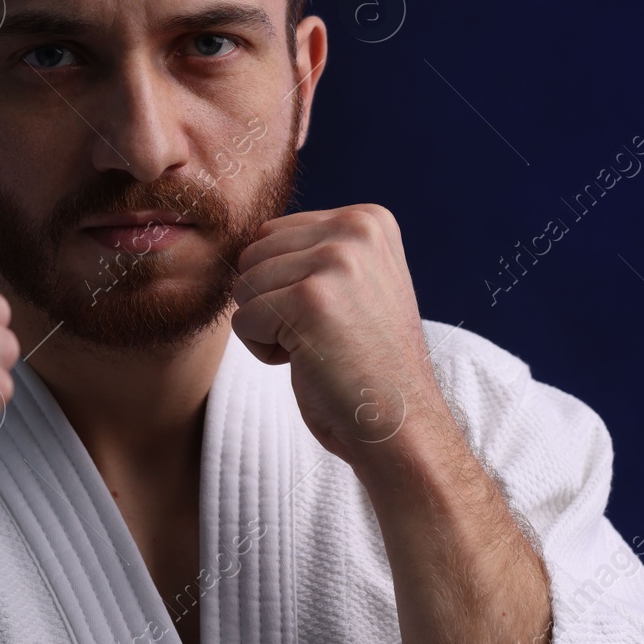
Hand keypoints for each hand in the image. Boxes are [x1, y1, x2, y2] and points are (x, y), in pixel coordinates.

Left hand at [230, 205, 439, 463]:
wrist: (401, 424)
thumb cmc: (367, 363)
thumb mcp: (356, 283)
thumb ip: (314, 251)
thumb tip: (247, 245)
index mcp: (368, 219)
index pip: (273, 234)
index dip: (286, 284)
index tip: (335, 314)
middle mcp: (356, 229)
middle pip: (252, 255)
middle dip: (271, 302)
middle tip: (325, 335)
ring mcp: (335, 261)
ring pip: (243, 287)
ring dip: (268, 328)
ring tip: (320, 347)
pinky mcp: (310, 300)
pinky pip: (243, 322)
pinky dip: (265, 352)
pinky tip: (311, 362)